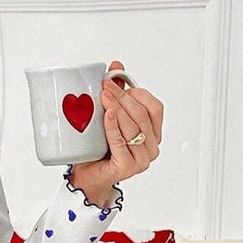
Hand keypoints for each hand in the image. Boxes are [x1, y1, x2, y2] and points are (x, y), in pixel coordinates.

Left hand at [69, 58, 162, 205]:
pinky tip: (107, 114)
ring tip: (103, 95)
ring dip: (117, 108)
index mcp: (153, 135)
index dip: (137, 93)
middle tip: (106, 86)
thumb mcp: (110, 117)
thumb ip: (118, 94)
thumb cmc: (100, 149)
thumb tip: (117, 65)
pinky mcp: (127, 167)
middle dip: (123, 97)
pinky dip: (113, 125)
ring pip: (132, 127)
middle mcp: (151, 148)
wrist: (88, 176)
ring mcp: (141, 160)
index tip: (117, 82)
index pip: (154, 108)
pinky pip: (120, 141)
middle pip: (141, 115)